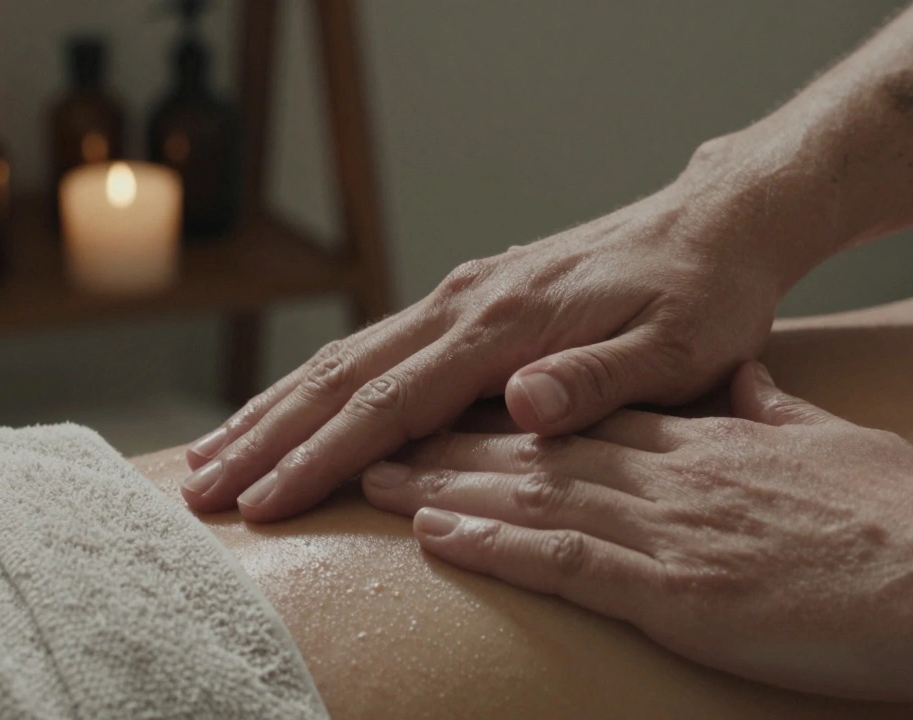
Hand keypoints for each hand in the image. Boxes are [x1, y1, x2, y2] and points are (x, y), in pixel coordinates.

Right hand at [182, 171, 801, 520]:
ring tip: (213, 453)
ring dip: (275, 409)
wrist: (713, 225)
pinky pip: (373, 347)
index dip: (322, 459)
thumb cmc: (701, 296)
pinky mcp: (468, 300)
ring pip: (345, 358)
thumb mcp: (675, 347)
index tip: (264, 504)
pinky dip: (317, 385)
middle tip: (199, 491)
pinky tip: (292, 410)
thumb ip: (596, 380)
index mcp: (506, 326)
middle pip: (342, 378)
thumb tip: (519, 404)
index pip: (392, 403)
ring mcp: (461, 297)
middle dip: (266, 438)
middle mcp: (466, 304)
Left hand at [362, 362, 912, 700]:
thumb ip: (774, 412)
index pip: (586, 424)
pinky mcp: (678, 589)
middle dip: (452, 448)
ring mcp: (670, 528)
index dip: (511, 421)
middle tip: (379, 445)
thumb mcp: (833, 441)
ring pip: (532, 499)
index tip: (455, 414)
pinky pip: (566, 562)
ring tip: (375, 484)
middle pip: (538, 455)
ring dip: (447, 491)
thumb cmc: (905, 518)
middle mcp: (673, 474)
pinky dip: (495, 546)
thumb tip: (748, 388)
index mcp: (707, 443)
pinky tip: (438, 537)